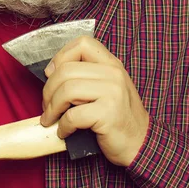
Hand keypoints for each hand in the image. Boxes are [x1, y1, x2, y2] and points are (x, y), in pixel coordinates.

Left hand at [40, 36, 148, 166]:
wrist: (141, 144)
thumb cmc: (117, 118)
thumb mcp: (106, 88)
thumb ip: (85, 76)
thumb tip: (51, 71)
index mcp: (112, 64)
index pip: (82, 43)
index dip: (61, 56)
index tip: (51, 74)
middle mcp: (114, 74)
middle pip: (66, 70)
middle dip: (49, 90)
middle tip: (47, 106)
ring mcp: (113, 92)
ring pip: (67, 90)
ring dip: (52, 108)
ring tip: (51, 119)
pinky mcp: (109, 114)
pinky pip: (73, 116)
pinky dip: (63, 126)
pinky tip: (64, 132)